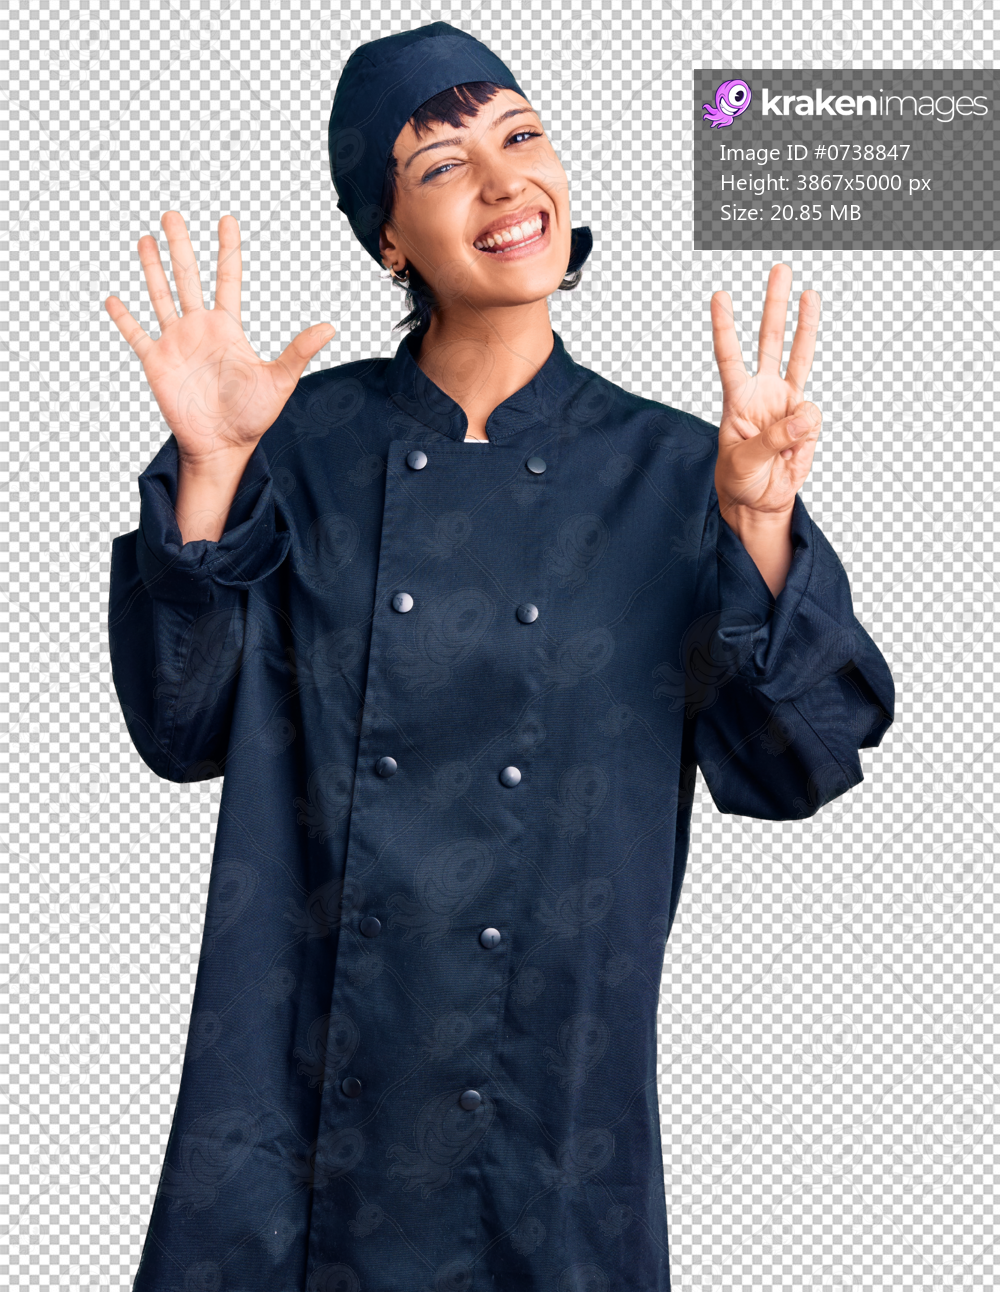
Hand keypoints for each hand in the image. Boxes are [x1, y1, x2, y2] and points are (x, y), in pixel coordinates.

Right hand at [105, 211, 335, 465]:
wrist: (224, 445)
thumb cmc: (253, 416)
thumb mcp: (279, 380)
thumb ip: (298, 351)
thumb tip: (331, 328)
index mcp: (228, 327)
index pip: (227, 278)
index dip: (227, 249)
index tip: (227, 219)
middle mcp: (200, 328)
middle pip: (187, 277)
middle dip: (180, 245)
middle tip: (172, 214)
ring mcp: (176, 343)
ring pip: (161, 296)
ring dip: (152, 269)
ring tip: (146, 239)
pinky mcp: (157, 363)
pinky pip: (136, 335)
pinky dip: (124, 318)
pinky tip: (113, 299)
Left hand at [711, 263, 820, 523]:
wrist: (760, 501)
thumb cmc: (740, 480)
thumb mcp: (745, 463)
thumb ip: (773, 440)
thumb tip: (805, 416)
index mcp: (736, 400)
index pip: (729, 357)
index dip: (725, 327)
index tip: (720, 295)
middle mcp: (762, 392)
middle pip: (768, 340)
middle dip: (773, 305)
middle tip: (779, 269)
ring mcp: (785, 402)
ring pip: (798, 355)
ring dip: (805, 323)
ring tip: (809, 291)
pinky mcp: (805, 419)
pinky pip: (813, 415)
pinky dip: (808, 430)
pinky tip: (794, 448)